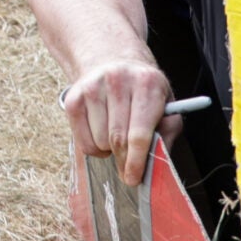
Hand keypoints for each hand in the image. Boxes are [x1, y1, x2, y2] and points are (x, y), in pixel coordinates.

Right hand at [58, 58, 177, 185]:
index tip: (134, 178)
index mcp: (147, 83)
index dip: (136, 161)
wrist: (113, 61)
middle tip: (129, 166)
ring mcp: (92, 87)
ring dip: (109, 150)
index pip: (139, 133)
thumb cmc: (144, 91)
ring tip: (117, 136)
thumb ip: (166, 133)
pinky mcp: (74, 98)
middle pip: (117, 140)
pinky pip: (83, 142)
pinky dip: (94, 148)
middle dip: (124, 160)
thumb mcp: (166, 105)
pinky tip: (103, 132)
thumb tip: (156, 164)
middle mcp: (118, 80)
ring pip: (99, 142)